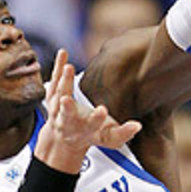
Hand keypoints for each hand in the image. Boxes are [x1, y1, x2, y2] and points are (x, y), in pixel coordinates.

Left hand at [36, 50, 141, 173]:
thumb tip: (138, 126)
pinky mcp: (52, 94)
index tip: (102, 110)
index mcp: (85, 129)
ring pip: (59, 93)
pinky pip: (54, 78)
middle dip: (67, 107)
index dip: (97, 118)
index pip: (92, 124)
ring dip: (63, 81)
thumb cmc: (90, 134)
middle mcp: (68, 119)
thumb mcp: (108, 138)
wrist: (63, 136)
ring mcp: (57, 107)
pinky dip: (58, 66)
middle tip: (65, 100)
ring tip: (68, 68)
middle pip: (67, 114)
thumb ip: (123, 133)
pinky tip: (63, 53)